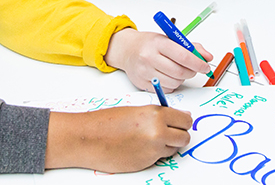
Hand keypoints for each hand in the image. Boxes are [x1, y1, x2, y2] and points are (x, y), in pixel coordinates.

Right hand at [45, 106, 191, 171]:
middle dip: (178, 135)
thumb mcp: (136, 110)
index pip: (185, 120)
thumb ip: (159, 114)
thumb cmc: (107, 122)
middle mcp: (158, 132)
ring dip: (168, 145)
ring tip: (150, 139)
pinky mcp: (147, 163)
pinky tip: (141, 147)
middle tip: (169, 132)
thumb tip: (180, 117)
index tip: (181, 123)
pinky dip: (155, 154)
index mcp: (156, 115)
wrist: (88, 138)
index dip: (183, 122)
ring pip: (174, 149)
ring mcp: (153, 150)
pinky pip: (160, 158)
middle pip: (185, 137)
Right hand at [105, 28, 212, 91]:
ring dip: (181, 79)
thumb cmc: (150, 44)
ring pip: (174, 83)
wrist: (127, 50)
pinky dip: (172, 85)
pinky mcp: (142, 83)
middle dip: (191, 72)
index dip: (197, 63)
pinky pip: (166, 90)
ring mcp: (144, 71)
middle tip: (194, 69)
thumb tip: (208, 57)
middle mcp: (149, 57)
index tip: (205, 66)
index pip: (183, 55)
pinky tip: (167, 76)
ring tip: (177, 71)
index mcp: (158, 43)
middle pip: (179, 71)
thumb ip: (191, 46)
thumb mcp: (169, 39)